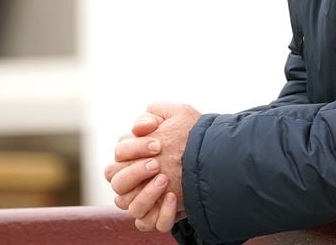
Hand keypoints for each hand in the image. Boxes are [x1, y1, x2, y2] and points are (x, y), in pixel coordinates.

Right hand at [105, 102, 200, 231]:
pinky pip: (150, 223)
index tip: (157, 144)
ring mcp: (147, 200)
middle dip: (134, 172)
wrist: (218, 156)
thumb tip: (139, 125)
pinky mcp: (159, 216)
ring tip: (165, 180)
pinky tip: (174, 197)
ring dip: (146, 194)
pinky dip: (162, 214)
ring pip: (131, 206)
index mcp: (135, 158)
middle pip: (118, 183)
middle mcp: (136, 182)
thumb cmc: (194, 135)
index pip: (118, 156)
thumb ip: (155, 113)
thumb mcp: (179, 115)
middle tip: (156, 163)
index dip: (132, 149)